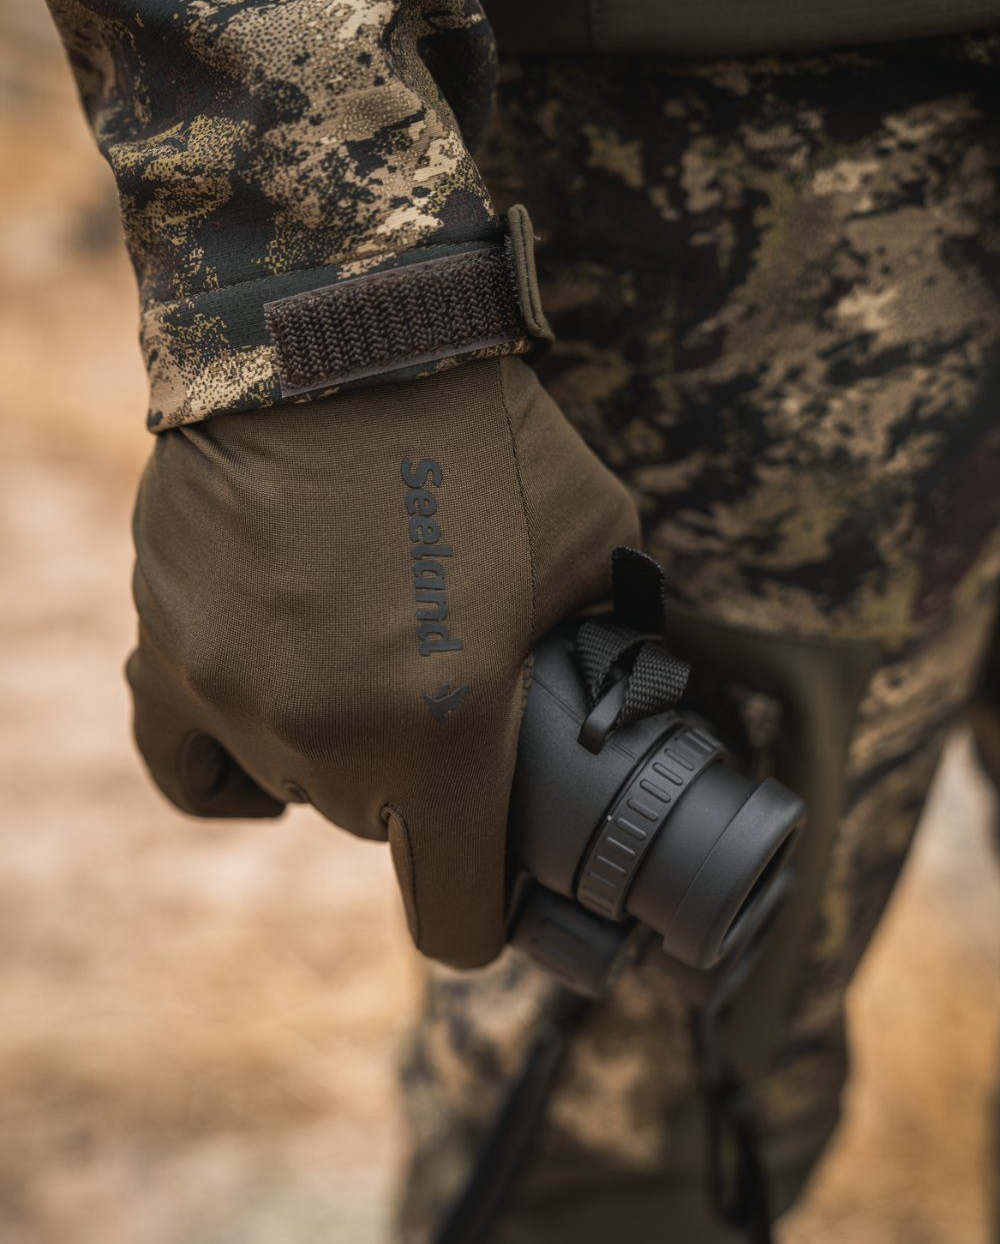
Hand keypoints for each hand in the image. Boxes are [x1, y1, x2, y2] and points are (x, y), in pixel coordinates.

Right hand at [127, 357, 638, 965]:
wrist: (340, 328)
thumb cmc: (483, 432)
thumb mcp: (595, 539)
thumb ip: (608, 640)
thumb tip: (629, 691)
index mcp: (444, 736)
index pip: (453, 921)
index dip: (482, 915)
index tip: (493, 880)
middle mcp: (325, 740)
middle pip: (375, 833)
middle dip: (418, 788)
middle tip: (443, 699)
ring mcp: (230, 695)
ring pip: (294, 784)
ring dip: (336, 747)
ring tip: (366, 658)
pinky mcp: (165, 643)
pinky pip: (187, 757)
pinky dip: (232, 757)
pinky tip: (267, 722)